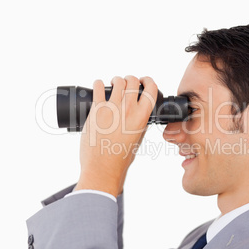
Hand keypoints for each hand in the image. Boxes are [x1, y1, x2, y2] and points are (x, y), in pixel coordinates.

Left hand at [75, 76, 157, 196]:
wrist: (103, 168)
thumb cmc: (120, 158)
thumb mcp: (138, 139)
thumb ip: (140, 125)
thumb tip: (141, 115)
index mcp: (142, 117)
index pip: (151, 89)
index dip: (148, 81)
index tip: (144, 81)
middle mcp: (128, 110)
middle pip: (133, 81)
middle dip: (131, 79)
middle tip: (126, 83)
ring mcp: (112, 108)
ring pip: (118, 81)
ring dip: (117, 80)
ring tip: (113, 84)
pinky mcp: (96, 110)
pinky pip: (98, 87)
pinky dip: (98, 84)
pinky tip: (99, 86)